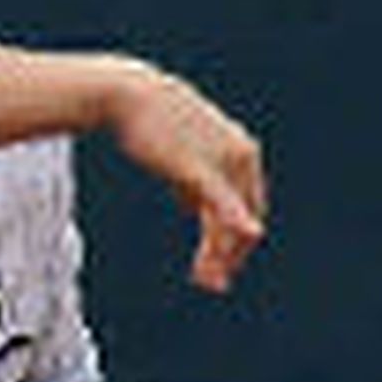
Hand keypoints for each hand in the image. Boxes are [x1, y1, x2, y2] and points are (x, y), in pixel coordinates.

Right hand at [103, 60, 269, 292]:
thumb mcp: (184, 157)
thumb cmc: (153, 124)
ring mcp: (223, 161)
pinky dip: (233, 223)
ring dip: (219, 255)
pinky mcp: (200, 167)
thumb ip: (198, 185)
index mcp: (244, 153)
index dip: (239, 242)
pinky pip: (221, 204)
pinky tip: (247, 236)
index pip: (251, 208)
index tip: (220, 266)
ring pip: (229, 220)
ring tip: (206, 282)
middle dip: (229, 256)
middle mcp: (242, 156)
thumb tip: (196, 209)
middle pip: (244, 219)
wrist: (130, 95)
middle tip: (212, 286)